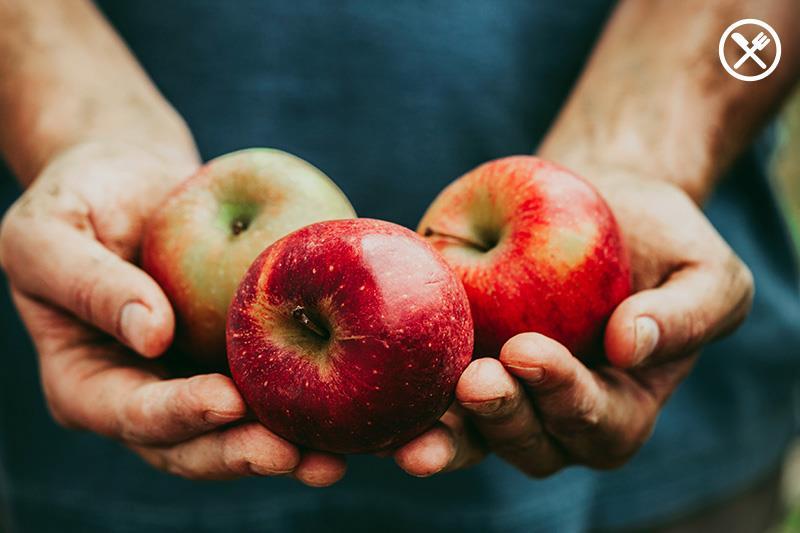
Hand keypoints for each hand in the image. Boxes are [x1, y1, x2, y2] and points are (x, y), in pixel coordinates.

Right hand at [0, 141, 345, 484]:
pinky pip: (271, 385)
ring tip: (332, 459)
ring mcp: (192, 380)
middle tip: (293, 455)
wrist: (130, 178)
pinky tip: (349, 408)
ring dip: (285, 448)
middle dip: (241, 453)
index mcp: (87, 383)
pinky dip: (307, 402)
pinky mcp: (235, 357)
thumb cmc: (77, 199)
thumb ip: (89, 284)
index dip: (178, 414)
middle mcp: (143, 395)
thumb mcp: (49, 233)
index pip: (131, 413)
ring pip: (238, 430)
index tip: (226, 400)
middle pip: (191, 444)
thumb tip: (151, 335)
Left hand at [393, 172, 753, 476]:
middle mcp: (555, 412)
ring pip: (473, 437)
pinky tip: (380, 395)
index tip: (530, 352)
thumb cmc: (659, 240)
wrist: (595, 200)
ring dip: (447, 434)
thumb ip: (686, 315)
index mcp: (619, 405)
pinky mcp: (456, 361)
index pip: (596, 422)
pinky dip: (404, 403)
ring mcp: (503, 393)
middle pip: (530, 444)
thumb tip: (630, 346)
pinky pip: (428, 396)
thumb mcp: (704, 271)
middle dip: (502, 419)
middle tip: (475, 379)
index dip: (564, 397)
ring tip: (418, 424)